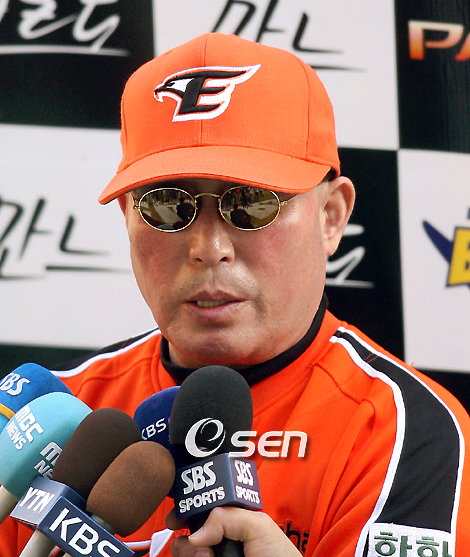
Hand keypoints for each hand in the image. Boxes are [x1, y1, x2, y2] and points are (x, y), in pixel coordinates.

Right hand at [165, 507, 301, 556]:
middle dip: (186, 536)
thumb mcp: (259, 526)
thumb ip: (227, 516)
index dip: (188, 511)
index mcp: (234, 523)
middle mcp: (221, 543)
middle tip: (195, 543)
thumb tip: (197, 534)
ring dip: (191, 554)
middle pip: (188, 534)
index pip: (204, 511)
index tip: (177, 517)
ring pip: (184, 553)